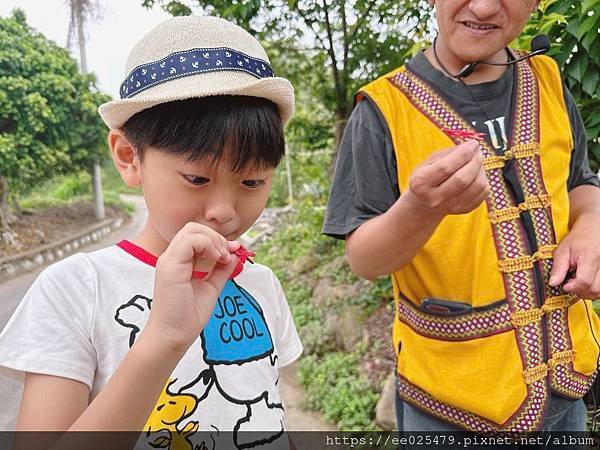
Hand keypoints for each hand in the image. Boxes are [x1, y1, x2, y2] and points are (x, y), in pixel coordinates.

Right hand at [145, 222, 241, 354]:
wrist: (174, 335)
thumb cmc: (188, 315)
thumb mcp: (212, 286)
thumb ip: (222, 269)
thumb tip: (236, 254)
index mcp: (179, 260)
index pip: (197, 235)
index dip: (218, 239)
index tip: (232, 252)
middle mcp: (172, 257)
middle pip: (194, 227)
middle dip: (216, 237)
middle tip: (226, 255)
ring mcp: (169, 260)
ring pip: (192, 230)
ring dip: (213, 240)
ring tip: (221, 258)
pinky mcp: (169, 267)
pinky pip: (189, 241)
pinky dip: (208, 245)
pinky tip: (216, 259)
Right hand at [405, 140, 489, 218]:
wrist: (425, 204)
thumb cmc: (427, 177)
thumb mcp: (429, 162)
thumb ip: (448, 153)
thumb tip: (470, 147)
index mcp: (421, 183)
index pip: (446, 167)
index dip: (463, 153)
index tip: (471, 144)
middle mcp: (435, 198)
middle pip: (463, 179)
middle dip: (474, 160)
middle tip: (477, 151)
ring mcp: (451, 206)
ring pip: (477, 186)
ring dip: (481, 169)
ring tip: (476, 162)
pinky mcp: (464, 210)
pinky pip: (482, 193)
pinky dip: (483, 179)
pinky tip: (476, 174)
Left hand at [549, 214, 599, 297]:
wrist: (594, 229)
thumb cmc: (578, 238)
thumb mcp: (563, 250)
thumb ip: (558, 268)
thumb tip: (553, 283)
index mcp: (590, 258)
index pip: (584, 281)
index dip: (573, 287)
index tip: (565, 285)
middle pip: (594, 289)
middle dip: (580, 291)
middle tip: (570, 284)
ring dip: (588, 293)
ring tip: (578, 284)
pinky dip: (595, 290)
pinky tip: (587, 283)